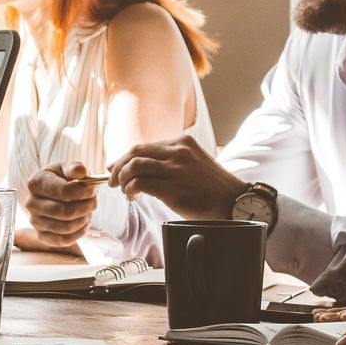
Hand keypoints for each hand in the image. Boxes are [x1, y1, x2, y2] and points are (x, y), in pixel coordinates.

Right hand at [19, 162, 99, 249]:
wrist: (52, 193)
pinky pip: (65, 240)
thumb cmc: (62, 179)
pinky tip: (83, 221)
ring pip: (67, 227)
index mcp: (36, 183)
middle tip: (94, 200)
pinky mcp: (42, 236)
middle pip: (66, 212)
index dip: (85, 192)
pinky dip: (79, 232)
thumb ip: (75, 168)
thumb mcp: (67, 168)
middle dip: (87, 206)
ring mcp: (35, 221)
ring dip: (84, 219)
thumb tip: (81, 171)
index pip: (65, 192)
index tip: (94, 188)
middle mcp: (31, 203)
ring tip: (88, 210)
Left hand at [110, 136, 245, 219]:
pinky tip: (132, 196)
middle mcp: (178, 151)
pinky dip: (130, 189)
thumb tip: (142, 166)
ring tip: (123, 190)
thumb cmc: (212, 188)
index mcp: (182, 142)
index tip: (115, 168)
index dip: (125, 157)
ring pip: (134, 166)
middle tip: (112, 180)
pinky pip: (140, 183)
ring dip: (122, 178)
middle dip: (118, 166)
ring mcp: (176, 169)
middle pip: (135, 152)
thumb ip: (172, 159)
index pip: (145, 146)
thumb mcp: (194, 162)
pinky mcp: (173, 189)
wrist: (234, 202)